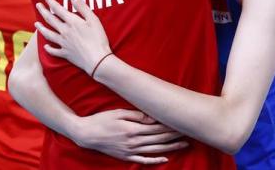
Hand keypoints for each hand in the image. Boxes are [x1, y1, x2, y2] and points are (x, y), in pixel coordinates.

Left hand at [35, 0, 111, 74]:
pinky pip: (53, 51)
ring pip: (48, 34)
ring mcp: (63, 43)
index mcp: (71, 22)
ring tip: (36, 24)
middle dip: (43, 11)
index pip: (57, 9)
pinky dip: (48, 49)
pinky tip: (45, 46)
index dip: (50, 1)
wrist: (97, 60)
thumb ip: (82, 7)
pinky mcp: (65, 54)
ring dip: (41, 28)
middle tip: (37, 5)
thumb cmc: (98, 39)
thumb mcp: (93, 20)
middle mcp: (64, 32)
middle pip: (50, 20)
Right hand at [71, 109, 187, 163]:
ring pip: (155, 149)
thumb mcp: (117, 113)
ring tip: (184, 144)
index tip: (181, 122)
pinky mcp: (126, 157)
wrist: (86, 134)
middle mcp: (134, 142)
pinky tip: (165, 159)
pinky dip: (155, 160)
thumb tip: (152, 117)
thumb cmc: (101, 120)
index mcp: (132, 129)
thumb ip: (136, 115)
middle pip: (159, 138)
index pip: (157, 128)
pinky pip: (144, 160)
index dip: (170, 126)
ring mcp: (131, 151)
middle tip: (188, 132)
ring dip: (170, 147)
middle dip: (174, 135)